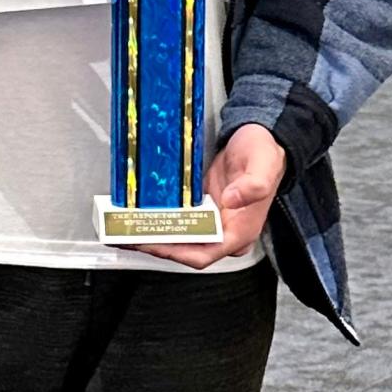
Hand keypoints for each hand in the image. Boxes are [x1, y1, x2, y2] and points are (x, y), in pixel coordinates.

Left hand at [131, 123, 286, 268]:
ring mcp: (212, 221)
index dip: (174, 252)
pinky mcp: (202, 209)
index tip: (152, 243)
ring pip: (179, 238)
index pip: (203, 254)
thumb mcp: (263, 164)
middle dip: (155, 245)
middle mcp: (224, 232)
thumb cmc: (265, 152)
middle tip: (127, 235)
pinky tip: (140, 214)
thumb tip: (232, 199)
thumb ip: (253, 185)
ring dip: (153, 235)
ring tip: (125, 228)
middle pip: (185, 249)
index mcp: (240, 231)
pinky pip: (178, 221)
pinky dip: (159, 221)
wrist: (262, 137)